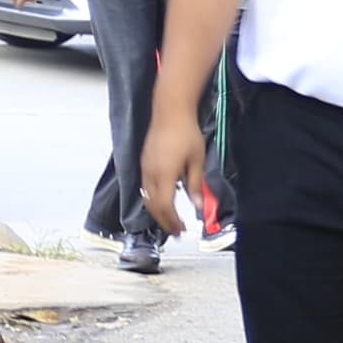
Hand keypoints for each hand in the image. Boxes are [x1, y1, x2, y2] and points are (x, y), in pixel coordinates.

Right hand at [140, 106, 208, 235]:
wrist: (170, 111)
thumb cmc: (187, 134)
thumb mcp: (197, 160)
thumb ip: (196, 185)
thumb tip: (198, 206)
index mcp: (164, 175)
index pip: (165, 207)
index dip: (172, 222)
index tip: (182, 230)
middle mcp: (150, 174)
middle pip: (153, 206)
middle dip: (164, 221)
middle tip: (176, 231)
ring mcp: (145, 168)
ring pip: (147, 198)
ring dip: (157, 212)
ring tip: (170, 220)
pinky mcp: (144, 162)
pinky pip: (145, 187)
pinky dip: (153, 199)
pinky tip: (164, 200)